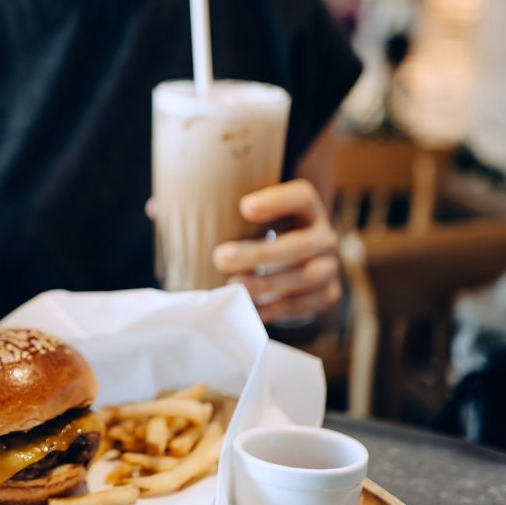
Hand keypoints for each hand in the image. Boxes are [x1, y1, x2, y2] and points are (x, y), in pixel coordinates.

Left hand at [211, 180, 340, 324]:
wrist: (303, 264)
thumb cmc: (267, 232)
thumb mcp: (259, 216)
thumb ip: (230, 212)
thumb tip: (176, 210)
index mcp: (307, 208)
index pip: (301, 196)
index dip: (276, 201)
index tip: (244, 207)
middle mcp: (324, 236)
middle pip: (300, 244)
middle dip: (260, 254)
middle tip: (220, 257)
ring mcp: (329, 267)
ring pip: (304, 277)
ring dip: (266, 284)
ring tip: (233, 286)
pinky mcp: (327, 295)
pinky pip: (301, 305)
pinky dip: (273, 308)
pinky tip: (247, 307)